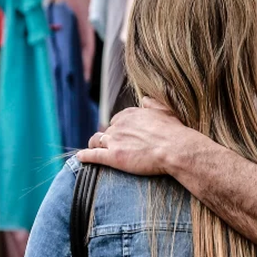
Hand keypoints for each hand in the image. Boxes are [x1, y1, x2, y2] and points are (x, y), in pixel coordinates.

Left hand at [77, 99, 196, 175]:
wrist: (175, 149)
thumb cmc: (174, 131)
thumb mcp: (164, 111)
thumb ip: (152, 104)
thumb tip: (145, 98)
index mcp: (130, 114)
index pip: (116, 120)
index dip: (118, 128)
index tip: (122, 135)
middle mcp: (119, 125)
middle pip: (106, 131)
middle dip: (108, 138)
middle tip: (113, 146)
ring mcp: (114, 141)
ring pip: (96, 141)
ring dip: (94, 145)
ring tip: (93, 150)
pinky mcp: (113, 157)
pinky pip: (92, 155)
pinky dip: (85, 156)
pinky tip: (80, 158)